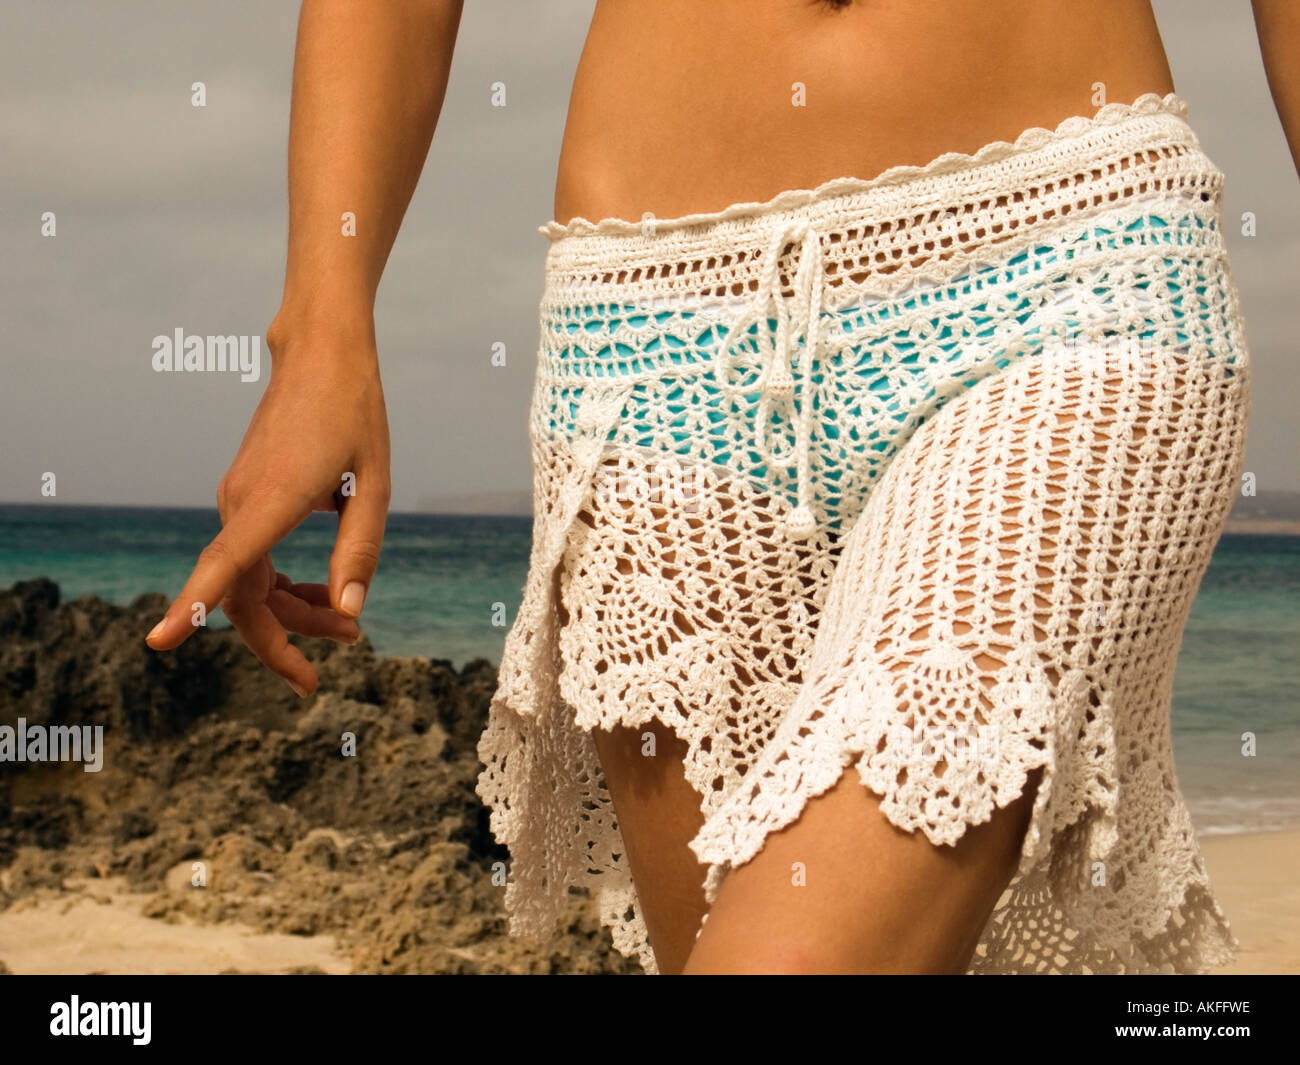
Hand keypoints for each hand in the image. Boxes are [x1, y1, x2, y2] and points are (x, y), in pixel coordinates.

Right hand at [144, 320, 390, 696]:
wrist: (321, 356)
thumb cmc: (354, 414)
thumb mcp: (375, 485)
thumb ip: (360, 550)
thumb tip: (350, 612)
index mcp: (272, 499)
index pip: (224, 562)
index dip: (193, 604)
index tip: (158, 640)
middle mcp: (241, 502)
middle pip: (245, 595)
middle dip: (286, 638)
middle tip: (338, 659)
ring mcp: (238, 500)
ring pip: (251, 581)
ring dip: (294, 612)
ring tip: (348, 629)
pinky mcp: (246, 497)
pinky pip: (255, 558)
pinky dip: (287, 585)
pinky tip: (326, 594)